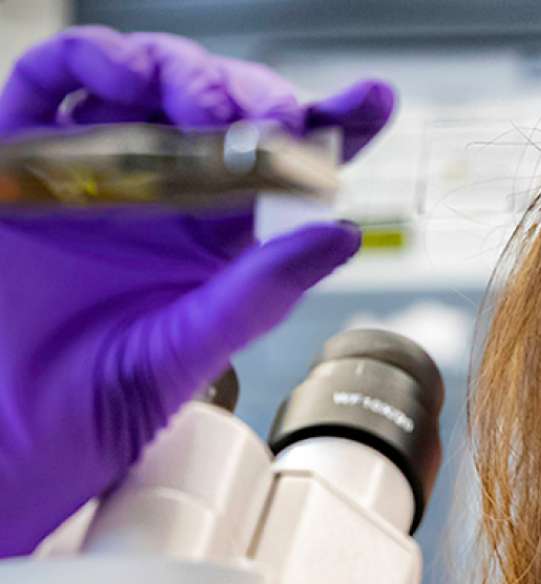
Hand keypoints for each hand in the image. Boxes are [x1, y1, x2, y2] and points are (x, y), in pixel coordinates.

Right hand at [0, 27, 396, 556]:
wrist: (11, 431)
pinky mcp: (24, 160)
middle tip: (270, 120)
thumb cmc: (102, 404)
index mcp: (219, 234)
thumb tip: (343, 232)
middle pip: (226, 109)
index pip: (288, 165)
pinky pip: (53, 84)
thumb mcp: (195, 347)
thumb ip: (261, 288)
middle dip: (256, 97)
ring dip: (184, 73)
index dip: (334, 124)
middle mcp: (166, 194)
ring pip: (150, 82)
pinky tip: (118, 78)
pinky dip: (87, 61)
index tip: (373, 101)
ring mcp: (99, 173)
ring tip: (203, 108)